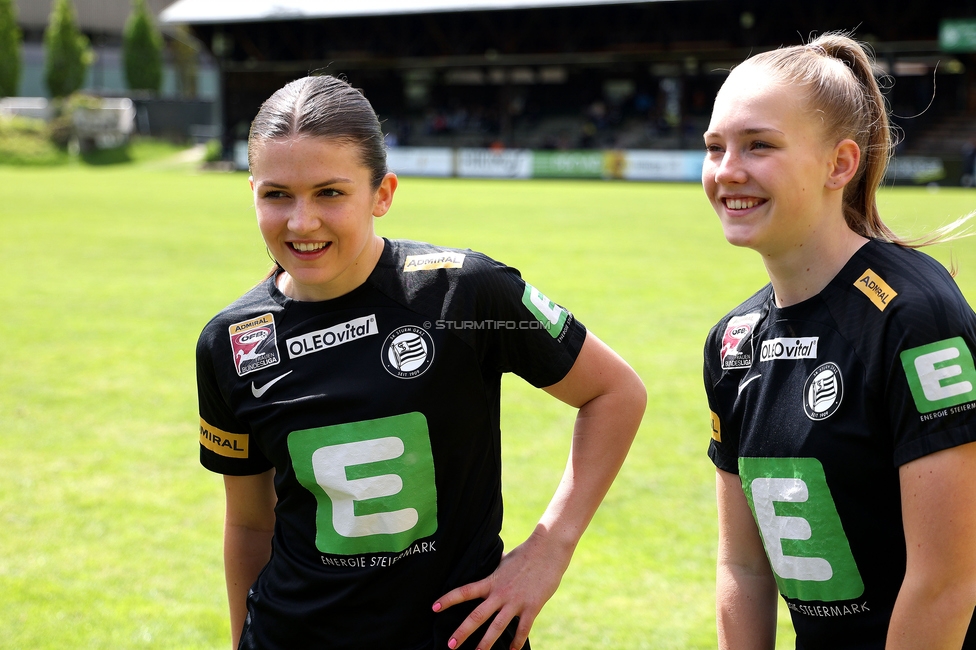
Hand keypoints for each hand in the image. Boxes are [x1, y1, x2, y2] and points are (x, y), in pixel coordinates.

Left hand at [432, 526, 573, 649]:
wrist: (548, 549)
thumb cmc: (526, 553)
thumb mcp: (504, 560)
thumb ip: (495, 569)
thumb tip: (487, 565)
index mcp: (491, 581)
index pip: (465, 591)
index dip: (448, 599)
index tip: (434, 607)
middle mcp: (500, 593)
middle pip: (477, 616)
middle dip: (462, 632)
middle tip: (450, 645)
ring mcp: (516, 601)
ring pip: (497, 627)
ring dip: (486, 643)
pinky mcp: (532, 607)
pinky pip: (523, 629)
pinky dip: (517, 643)